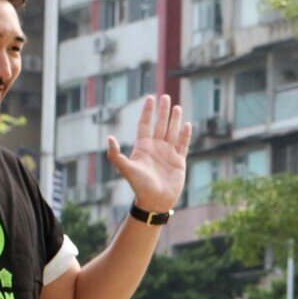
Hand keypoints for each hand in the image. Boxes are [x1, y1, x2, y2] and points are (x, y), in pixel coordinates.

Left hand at [108, 93, 190, 214]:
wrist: (154, 202)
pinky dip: (185, 135)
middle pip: (160, 125)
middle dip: (163, 111)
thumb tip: (109, 138)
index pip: (145, 125)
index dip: (147, 112)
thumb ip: (115, 154)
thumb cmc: (139, 186)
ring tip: (177, 107)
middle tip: (165, 96)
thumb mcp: (125, 169)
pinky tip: (187, 125)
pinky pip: (183, 145)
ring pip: (172, 132)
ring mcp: (168, 154)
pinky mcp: (179, 162)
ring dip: (175, 120)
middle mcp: (156, 148)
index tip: (150, 98)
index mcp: (143, 147)